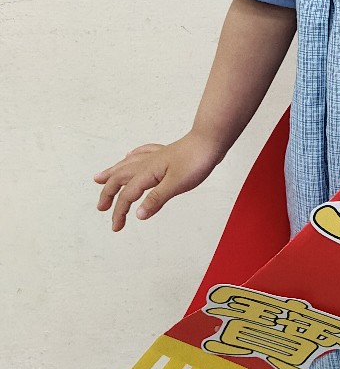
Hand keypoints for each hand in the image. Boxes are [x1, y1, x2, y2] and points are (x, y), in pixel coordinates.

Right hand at [94, 132, 222, 230]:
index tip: (116, 227)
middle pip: (119, 178)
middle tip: (101, 207)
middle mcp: (147, 163)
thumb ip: (156, 199)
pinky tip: (130, 155)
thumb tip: (137, 214)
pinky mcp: (165, 153)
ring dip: (112, 173)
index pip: (127, 195)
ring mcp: (155, 157)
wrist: (210, 141)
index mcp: (147, 173)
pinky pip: (142, 153)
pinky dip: (132, 156)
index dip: (119, 212)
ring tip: (99, 178)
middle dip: (107, 193)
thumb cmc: (196, 161)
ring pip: (126, 165)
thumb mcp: (176, 185)